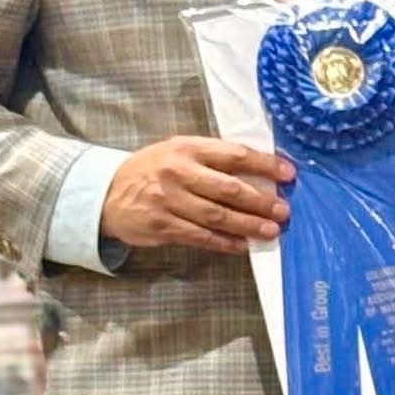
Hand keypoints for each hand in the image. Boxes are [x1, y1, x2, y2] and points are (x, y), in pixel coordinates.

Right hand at [101, 137, 293, 254]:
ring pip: (217, 216)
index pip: (234, 155)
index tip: (289, 174)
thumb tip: (259, 172)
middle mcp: (179, 173)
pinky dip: (224, 242)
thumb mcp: (179, 151)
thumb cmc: (153, 169)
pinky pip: (200, 237)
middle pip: (229, 188)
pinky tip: (242, 245)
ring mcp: (169, 201)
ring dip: (248, 225)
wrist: (106, 192)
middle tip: (283, 210)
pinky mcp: (162, 226)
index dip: (264, 165)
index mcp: (188, 148)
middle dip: (261, 201)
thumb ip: (213, 159)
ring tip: (271, 230)